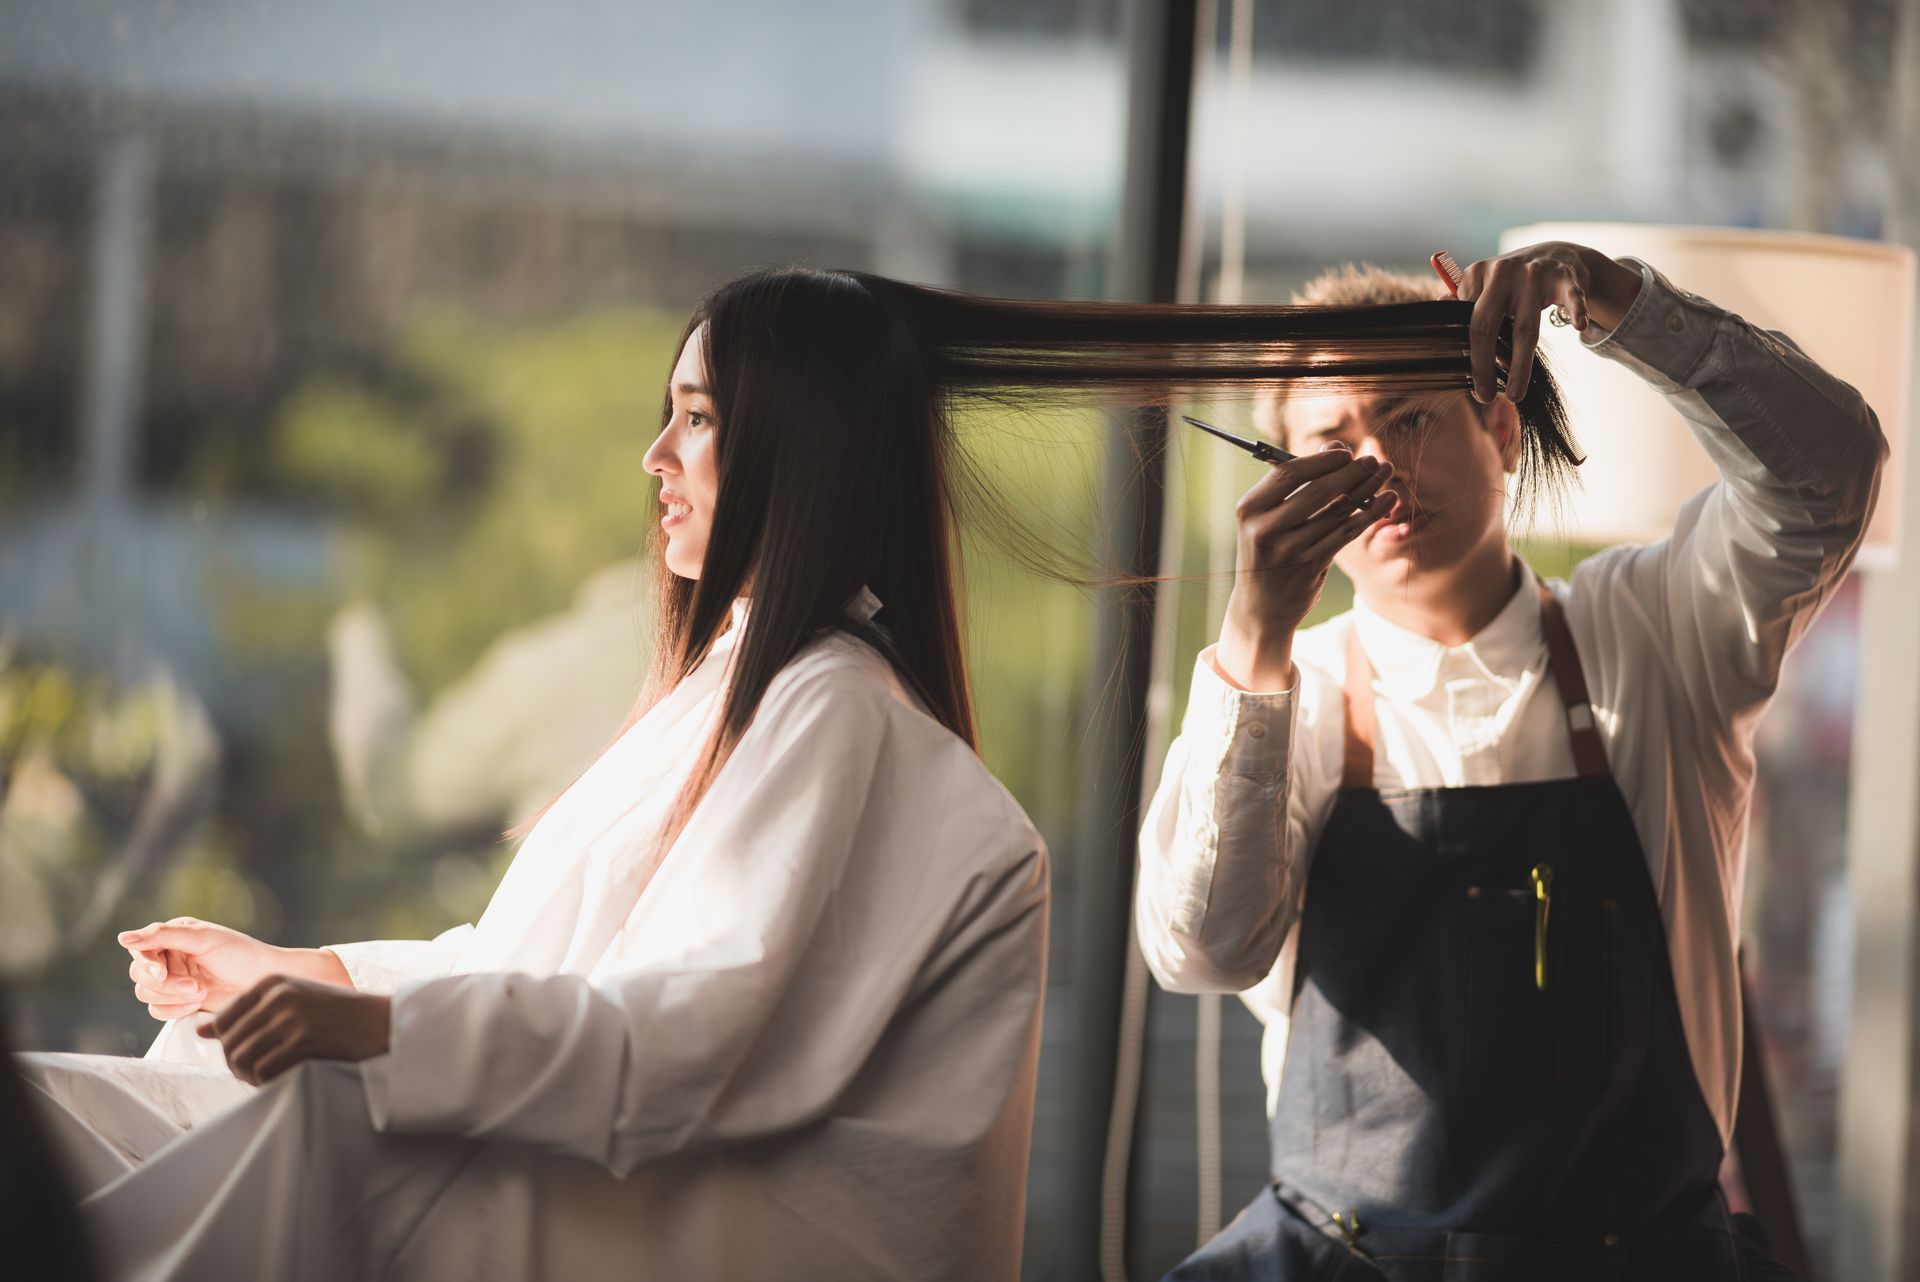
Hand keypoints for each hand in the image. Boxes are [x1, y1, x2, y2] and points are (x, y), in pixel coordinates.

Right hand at [120, 917, 352, 1020]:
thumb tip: (121, 938)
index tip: (162, 972)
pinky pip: (158, 1011)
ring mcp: (174, 981)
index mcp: (173, 936)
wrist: (265, 981)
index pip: (141, 950)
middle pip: (140, 976)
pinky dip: (175, 1010)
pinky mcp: (180, 1003)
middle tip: (195, 987)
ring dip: (172, 998)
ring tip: (201, 993)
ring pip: (146, 995)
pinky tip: (198, 1004)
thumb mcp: (204, 939)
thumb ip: (164, 935)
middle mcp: (170, 957)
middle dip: (166, 985)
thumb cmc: (241, 954)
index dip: (147, 964)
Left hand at [195, 976, 391, 1085]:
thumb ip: (250, 1012)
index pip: (224, 1019)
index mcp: (273, 982)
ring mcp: (291, 1018)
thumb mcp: (294, 1000)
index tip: (246, 1053)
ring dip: (249, 1077)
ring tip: (264, 1079)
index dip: (229, 1044)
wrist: (383, 1022)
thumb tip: (200, 1030)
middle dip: (237, 1064)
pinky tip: (278, 1082)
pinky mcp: (303, 1042)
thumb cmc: (338, 1014)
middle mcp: (278, 996)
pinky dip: (265, 1084)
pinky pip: (263, 1072)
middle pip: (230, 1042)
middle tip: (254, 1074)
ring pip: (242, 1058)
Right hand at [1216, 446, 1398, 689]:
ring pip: (1337, 512)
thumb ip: (1299, 483)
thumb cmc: (1269, 549)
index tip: (1346, 452)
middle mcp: (1265, 529)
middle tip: (1374, 461)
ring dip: (1367, 489)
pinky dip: (1370, 514)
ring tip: (1385, 473)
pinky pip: (1347, 533)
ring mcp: (1288, 550)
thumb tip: (1335, 447)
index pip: (1288, 474)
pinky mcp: (1310, 565)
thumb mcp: (1270, 516)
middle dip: (1351, 472)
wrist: (1261, 606)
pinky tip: (1388, 501)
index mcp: (1250, 508)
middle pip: (1316, 491)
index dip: (1321, 460)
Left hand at [1457, 242, 1642, 403]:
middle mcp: (1502, 272)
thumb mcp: (1483, 287)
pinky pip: (1571, 296)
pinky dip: (1576, 311)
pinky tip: (1578, 327)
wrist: (1555, 253)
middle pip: (1487, 325)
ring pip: (1526, 325)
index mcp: (1476, 275)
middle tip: (1484, 397)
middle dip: (1483, 365)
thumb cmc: (1512, 282)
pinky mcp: (1564, 276)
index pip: (1466, 322)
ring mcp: (1534, 272)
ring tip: (1516, 394)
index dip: (1467, 355)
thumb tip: (1438, 327)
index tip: (1469, 384)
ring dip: (1521, 365)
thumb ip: (1462, 306)